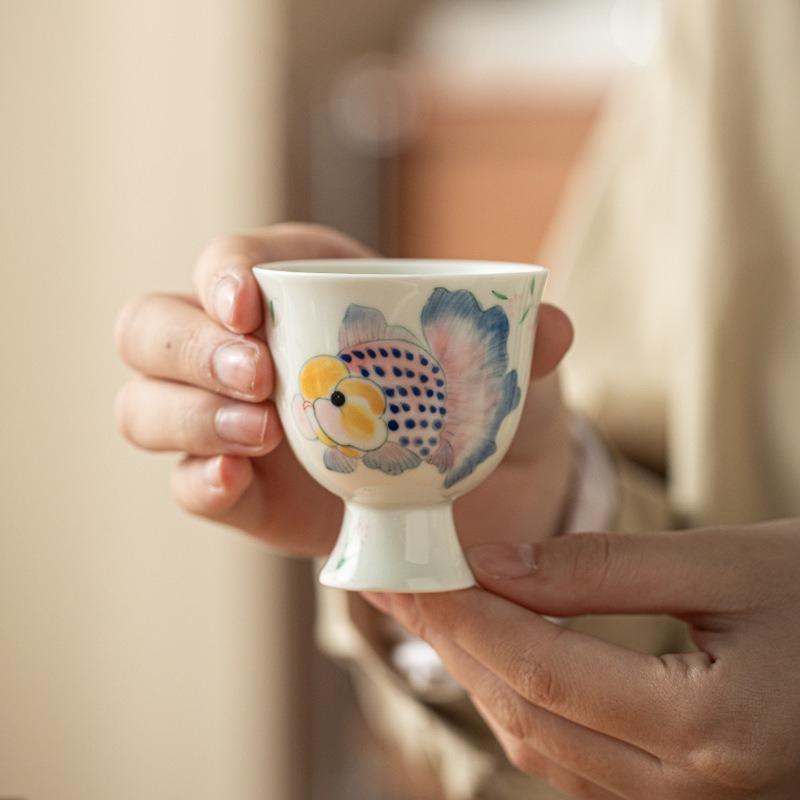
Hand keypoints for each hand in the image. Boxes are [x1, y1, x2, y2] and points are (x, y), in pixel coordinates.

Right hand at [114, 222, 573, 555]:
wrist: (475, 496)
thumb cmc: (478, 408)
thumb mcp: (511, 374)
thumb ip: (522, 349)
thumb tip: (552, 327)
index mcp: (302, 290)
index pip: (229, 259)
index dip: (221, 271)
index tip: (250, 303)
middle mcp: (248, 350)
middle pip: (154, 327)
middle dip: (189, 346)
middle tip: (259, 377)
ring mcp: (233, 424)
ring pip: (145, 404)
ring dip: (185, 415)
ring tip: (259, 434)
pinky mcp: (241, 493)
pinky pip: (185, 484)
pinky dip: (196, 481)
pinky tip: (234, 480)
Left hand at [365, 520, 799, 798]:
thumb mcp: (730, 561)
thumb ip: (605, 568)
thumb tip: (493, 564)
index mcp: (714, 729)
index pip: (540, 668)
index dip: (462, 615)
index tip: (404, 571)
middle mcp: (694, 791)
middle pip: (527, 711)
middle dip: (449, 641)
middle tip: (392, 585)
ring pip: (541, 742)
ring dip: (476, 671)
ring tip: (427, 611)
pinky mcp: (684, 793)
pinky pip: (573, 757)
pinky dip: (520, 699)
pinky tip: (493, 654)